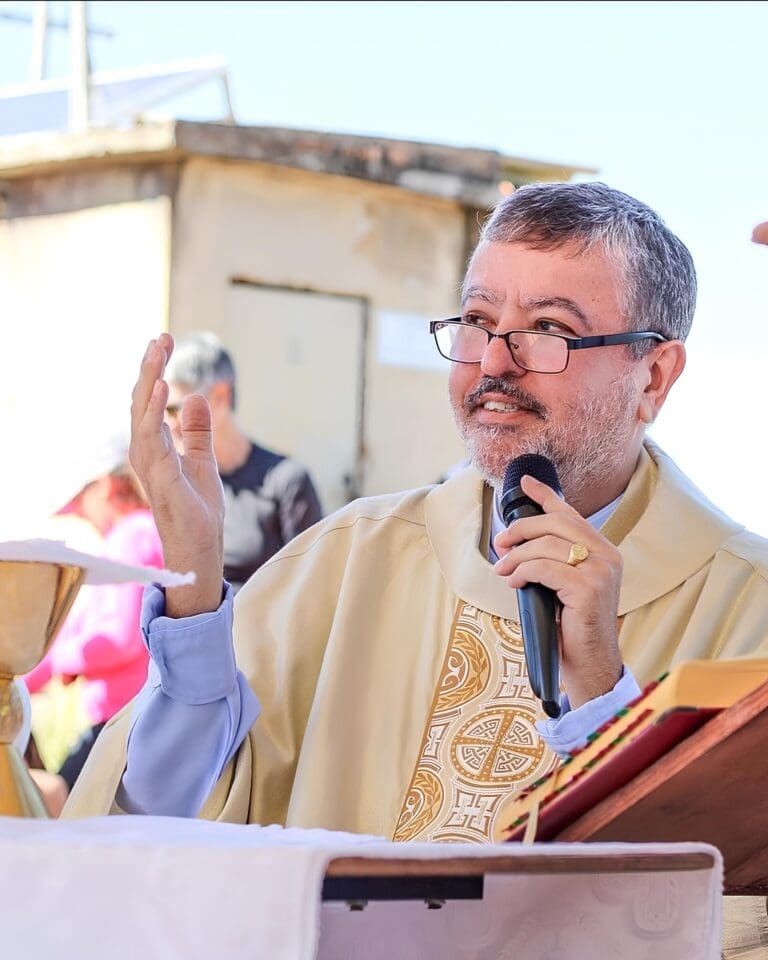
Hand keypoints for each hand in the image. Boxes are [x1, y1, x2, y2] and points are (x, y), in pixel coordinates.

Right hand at [130, 334, 223, 616]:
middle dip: (149, 367)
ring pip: (142, 415)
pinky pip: (155, 440)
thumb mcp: (203, 460)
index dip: (154, 371)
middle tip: (161, 337)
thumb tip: (198, 397)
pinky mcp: (162, 479)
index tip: (165, 341)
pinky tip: (164, 390)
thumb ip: (198, 431)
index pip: (149, 401)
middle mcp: (145, 453)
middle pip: (141, 401)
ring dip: (149, 381)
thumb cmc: (197, 509)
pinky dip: (157, 413)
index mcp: (153, 447)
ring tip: (158, 352)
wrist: (201, 548)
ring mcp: (151, 466)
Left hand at [493, 475, 622, 708]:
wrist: (590, 664)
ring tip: (503, 570)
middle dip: (521, 530)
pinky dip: (523, 572)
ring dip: (516, 556)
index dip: (546, 495)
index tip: (525, 484)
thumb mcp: (562, 584)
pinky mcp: (588, 588)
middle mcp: (607, 556)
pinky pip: (545, 568)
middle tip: (500, 544)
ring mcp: (601, 571)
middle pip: (555, 524)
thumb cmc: (572, 625)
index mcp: (604, 550)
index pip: (571, 514)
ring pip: (546, 546)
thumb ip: (552, 559)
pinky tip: (514, 582)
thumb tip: (515, 541)